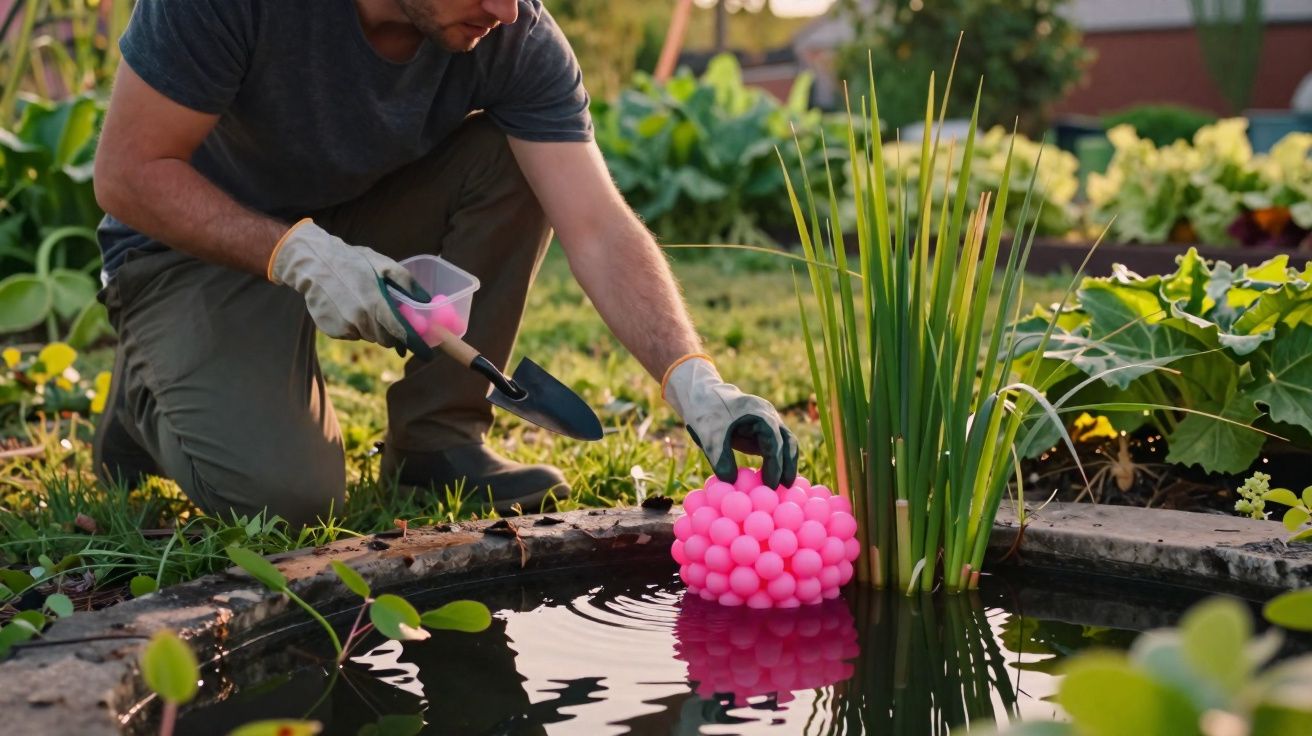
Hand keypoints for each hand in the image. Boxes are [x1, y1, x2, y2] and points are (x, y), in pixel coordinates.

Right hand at [268, 219, 412, 348]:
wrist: (314, 264)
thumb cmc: (352, 261)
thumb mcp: (383, 265)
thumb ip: (407, 283)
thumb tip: (426, 300)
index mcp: (376, 304)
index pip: (402, 333)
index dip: (417, 345)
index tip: (428, 355)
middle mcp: (361, 320)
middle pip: (386, 339)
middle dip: (393, 334)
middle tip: (392, 320)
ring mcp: (345, 327)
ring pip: (369, 337)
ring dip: (374, 328)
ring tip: (366, 306)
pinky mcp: (332, 331)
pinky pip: (352, 335)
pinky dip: (356, 327)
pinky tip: (350, 308)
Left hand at [663, 356, 798, 488]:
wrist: (702, 397)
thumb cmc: (706, 412)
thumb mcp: (709, 436)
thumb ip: (720, 458)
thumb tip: (732, 483)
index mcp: (759, 413)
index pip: (775, 441)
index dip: (775, 464)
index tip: (770, 485)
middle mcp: (769, 416)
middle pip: (788, 441)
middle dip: (788, 465)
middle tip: (785, 488)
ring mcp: (768, 423)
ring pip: (786, 444)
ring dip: (786, 464)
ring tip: (783, 487)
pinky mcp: (761, 432)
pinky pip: (774, 448)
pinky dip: (776, 463)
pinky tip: (771, 480)